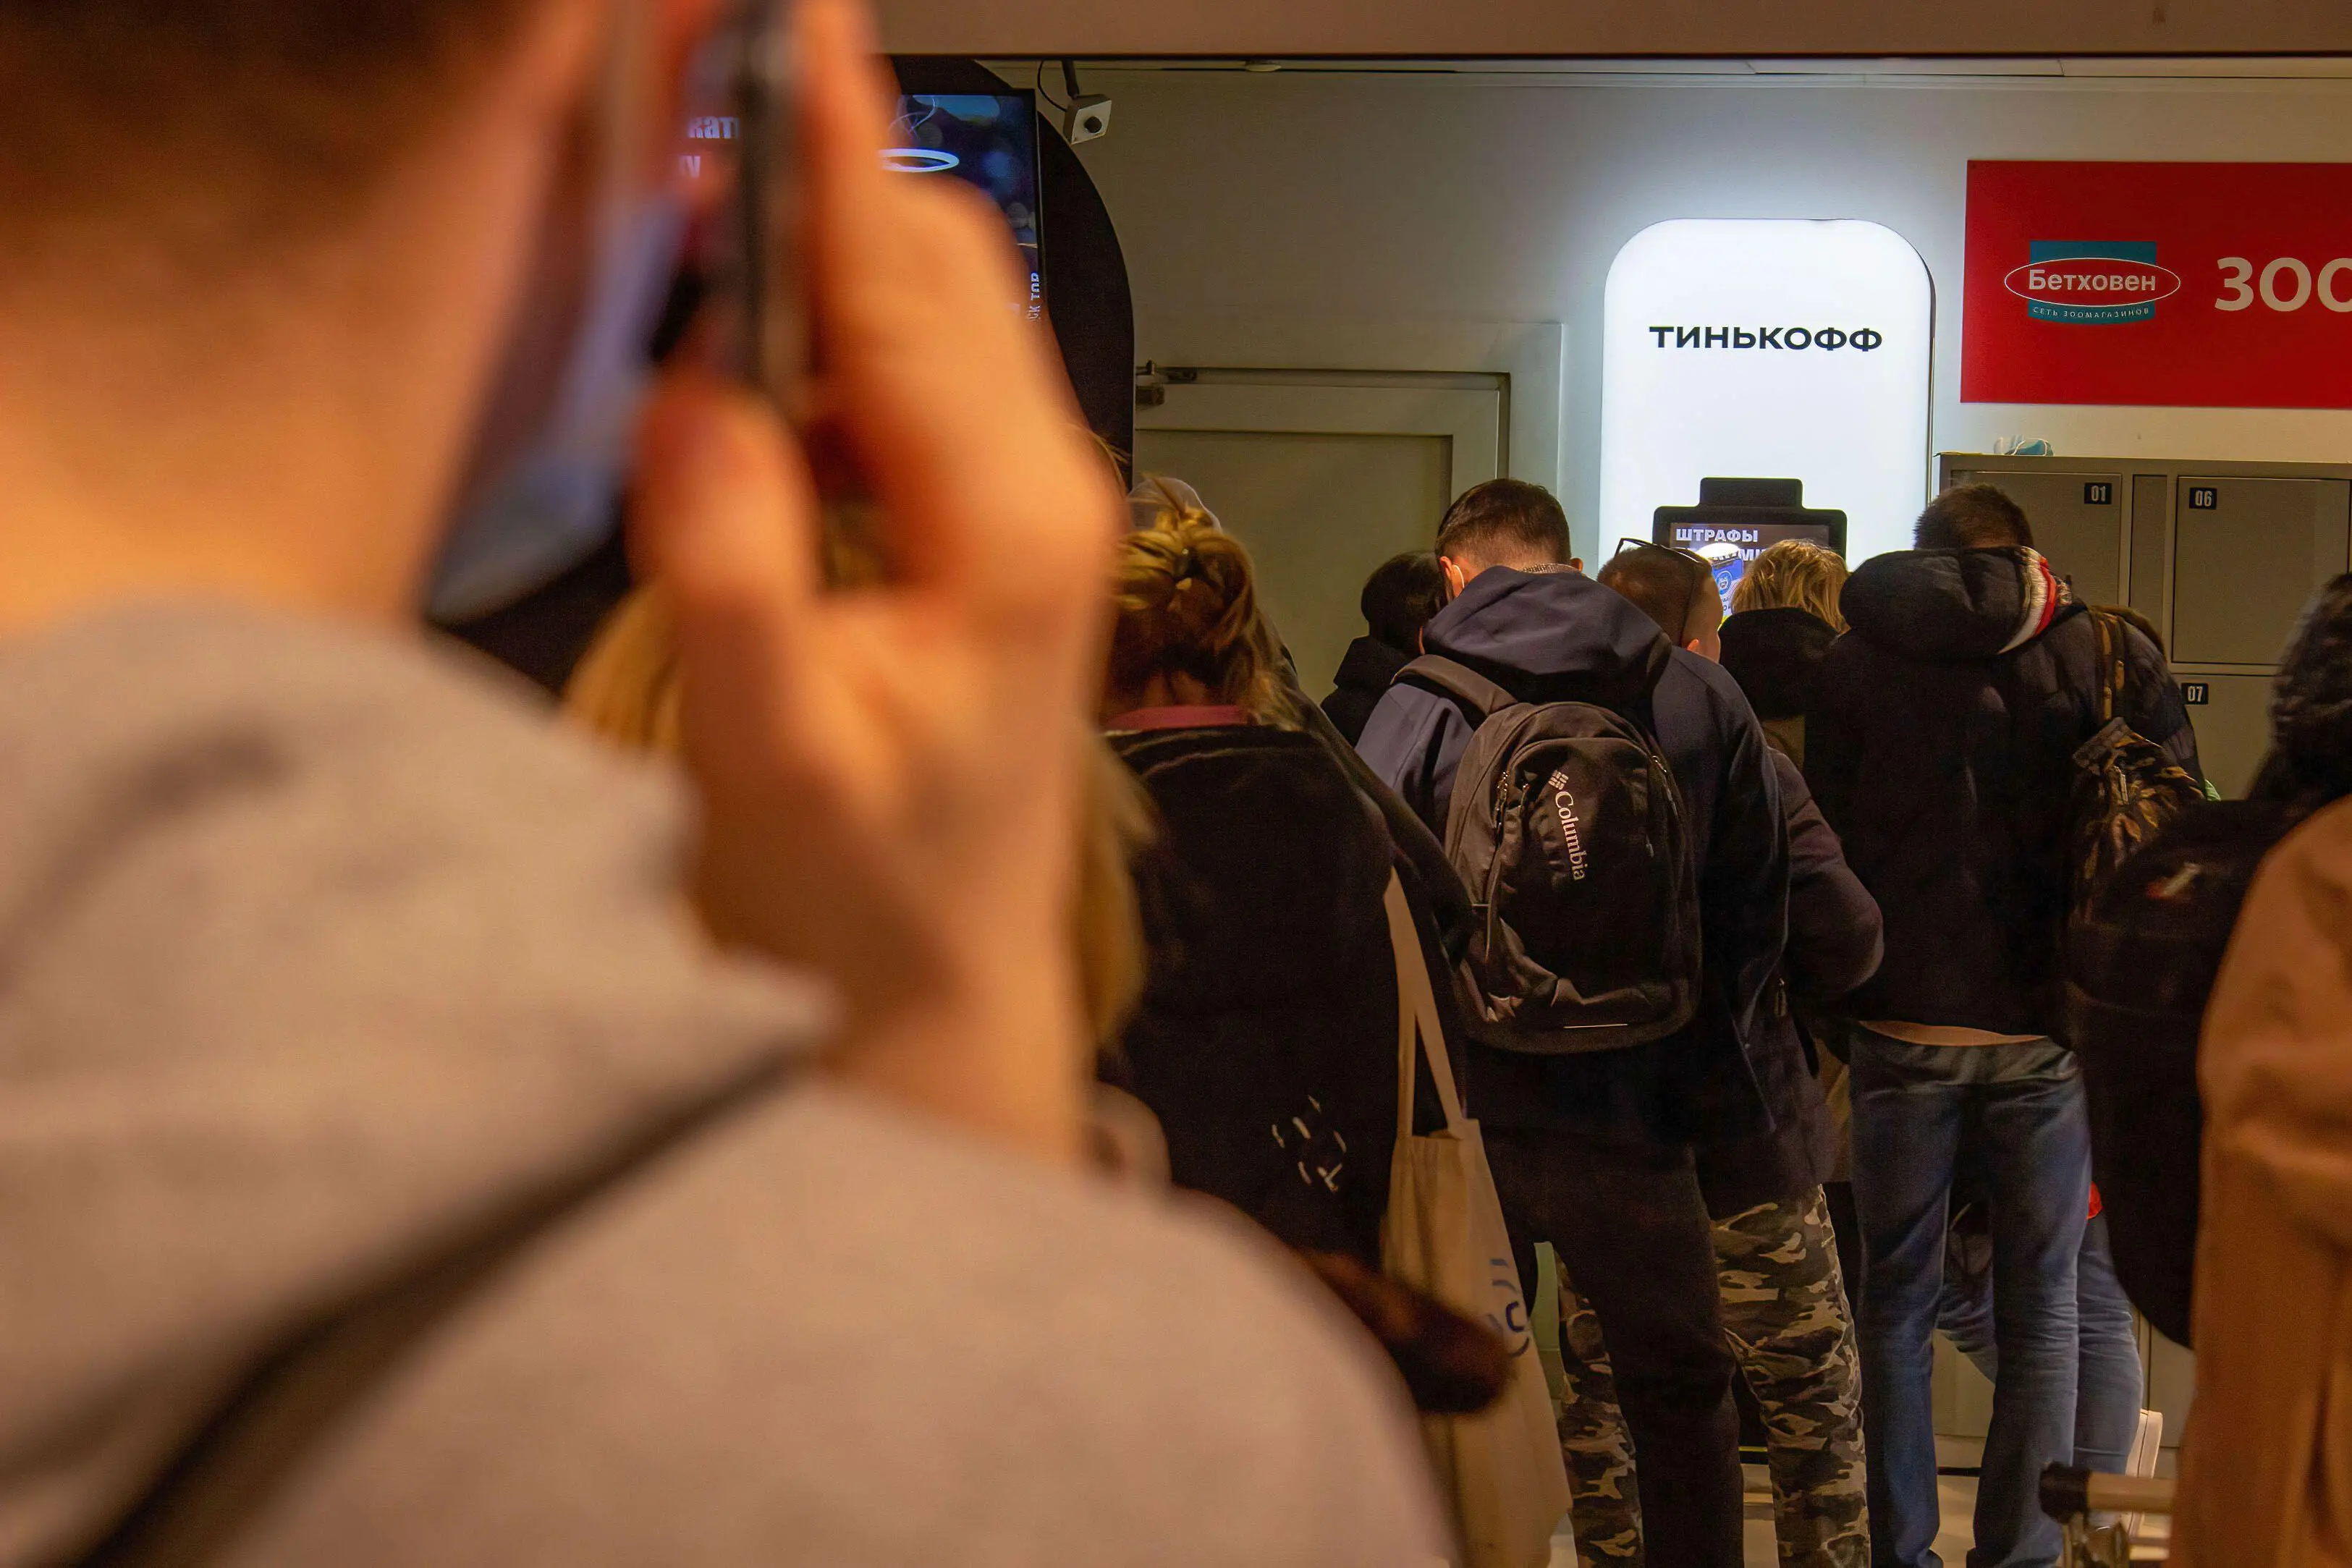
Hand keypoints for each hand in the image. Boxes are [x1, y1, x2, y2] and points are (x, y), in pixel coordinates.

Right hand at [631, 0, 1120, 1162]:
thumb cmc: (867, 907)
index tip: (779, 28)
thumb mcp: (775, 753)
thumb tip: (695, 395)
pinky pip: (911, 380)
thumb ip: (730, 568)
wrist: (940, 997)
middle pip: (940, 266)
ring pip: (931, 312)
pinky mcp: (984, 534)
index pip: (909, 291)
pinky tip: (753, 350)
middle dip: (826, 171)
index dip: (831, 148)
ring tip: (711, 204)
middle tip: (707, 92)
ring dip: (825, 247)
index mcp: (1010, 529)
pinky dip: (830, 330)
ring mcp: (1023, 511)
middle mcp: (1041, 496)